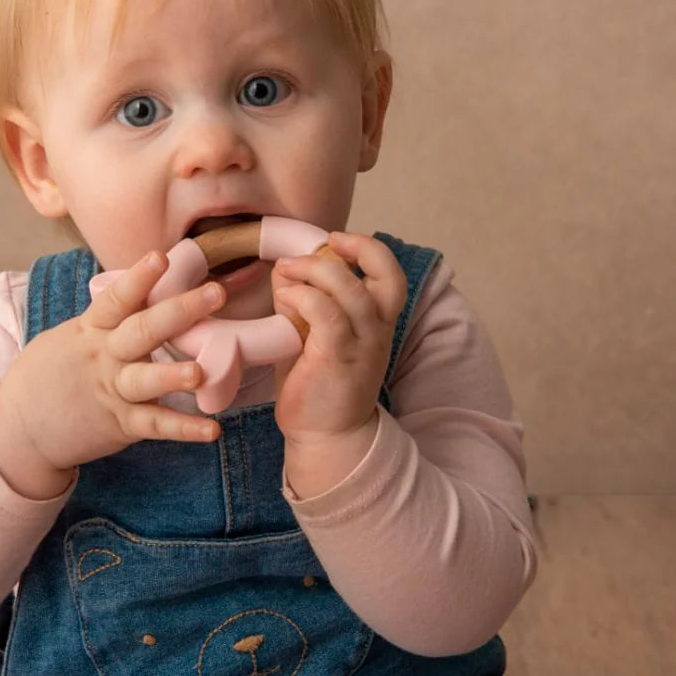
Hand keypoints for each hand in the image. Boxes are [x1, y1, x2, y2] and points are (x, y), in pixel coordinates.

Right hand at [0, 251, 225, 488]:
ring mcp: (111, 391)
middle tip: (215, 293)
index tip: (160, 257)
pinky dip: (184, 428)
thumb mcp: (70, 337)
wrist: (18, 427)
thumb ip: (104, 319)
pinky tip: (212, 429)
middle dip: (180, 310)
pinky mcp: (119, 425)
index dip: (138, 278)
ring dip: (173, 376)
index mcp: (91, 330)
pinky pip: (154, 425)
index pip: (116, 299)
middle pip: (142, 330)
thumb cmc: (48, 374)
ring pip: (146, 380)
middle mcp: (104, 357)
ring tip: (200, 372)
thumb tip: (139, 289)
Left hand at [270, 232, 406, 448]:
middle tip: (321, 244)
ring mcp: (361, 345)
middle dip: (357, 247)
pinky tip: (285, 297)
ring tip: (288, 270)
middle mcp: (378, 330)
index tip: (335, 240)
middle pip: (387, 275)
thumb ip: (305, 301)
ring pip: (352, 291)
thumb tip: (285, 270)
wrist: (327, 436)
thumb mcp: (314, 333)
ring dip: (316, 271)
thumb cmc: (318, 382)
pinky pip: (327, 316)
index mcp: (377, 320)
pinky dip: (305, 297)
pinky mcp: (338, 360)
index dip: (368, 248)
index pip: (390, 273)